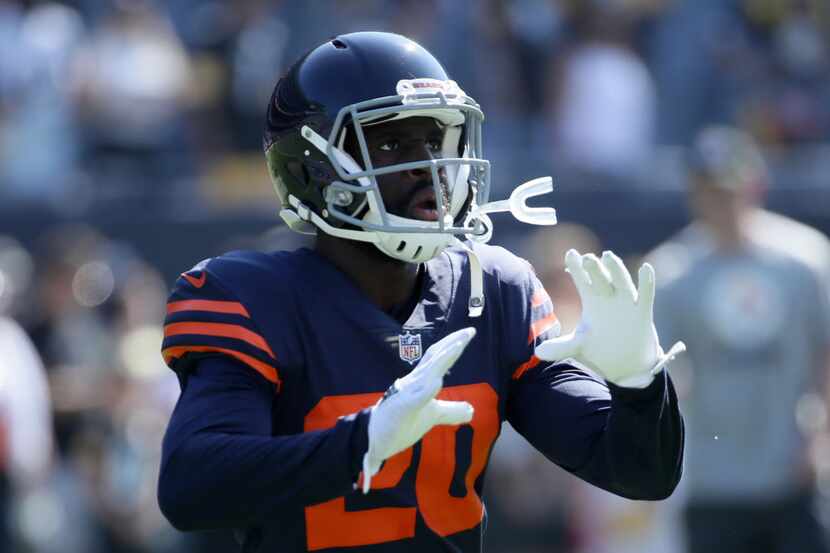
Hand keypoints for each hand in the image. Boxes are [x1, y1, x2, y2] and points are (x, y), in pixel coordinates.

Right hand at [362, 327, 475, 492]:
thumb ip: (450, 411)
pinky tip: (437, 383)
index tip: (469, 332)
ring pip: (426, 373)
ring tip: (457, 346)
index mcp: (421, 382)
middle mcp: (414, 383)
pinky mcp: (402, 410)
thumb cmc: (401, 423)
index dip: (453, 345)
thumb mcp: (432, 416)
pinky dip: (426, 390)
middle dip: (452, 343)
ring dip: (442, 359)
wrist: (374, 439)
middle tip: (469, 331)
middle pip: (434, 358)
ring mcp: (407, 395)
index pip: (438, 358)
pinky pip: (415, 399)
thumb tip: (471, 410)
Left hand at [535, 249, 684, 387]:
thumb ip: (561, 347)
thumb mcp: (579, 346)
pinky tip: (645, 268)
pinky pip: (646, 295)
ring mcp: (626, 303)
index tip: (570, 254)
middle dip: (594, 268)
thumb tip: (537, 352)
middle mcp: (608, 298)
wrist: (627, 365)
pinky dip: (646, 282)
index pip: (582, 280)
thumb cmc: (601, 348)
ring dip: (616, 270)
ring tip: (608, 256)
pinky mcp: (642, 314)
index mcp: (592, 301)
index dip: (577, 268)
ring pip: (621, 282)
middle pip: (600, 278)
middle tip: (587, 258)